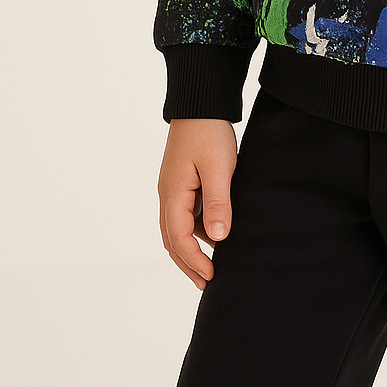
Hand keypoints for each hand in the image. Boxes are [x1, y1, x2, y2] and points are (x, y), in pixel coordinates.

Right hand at [157, 118, 238, 289]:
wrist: (201, 102)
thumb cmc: (209, 132)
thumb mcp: (219, 167)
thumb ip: (218, 202)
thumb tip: (218, 238)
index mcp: (173, 193)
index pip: (178, 239)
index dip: (194, 262)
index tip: (211, 277)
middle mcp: (168, 194)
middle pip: (172, 239)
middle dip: (188, 263)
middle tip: (207, 283)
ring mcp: (173, 188)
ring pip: (177, 228)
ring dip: (191, 249)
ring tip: (212, 265)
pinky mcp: (182, 181)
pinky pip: (185, 214)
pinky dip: (196, 231)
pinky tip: (214, 234)